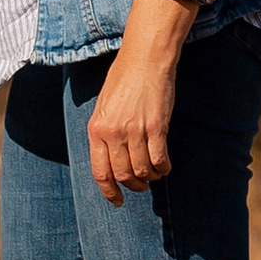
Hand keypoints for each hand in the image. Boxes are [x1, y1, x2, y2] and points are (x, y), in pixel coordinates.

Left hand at [86, 0, 198, 203]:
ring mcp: (135, 131)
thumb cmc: (123, 80)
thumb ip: (105, 132)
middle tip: (141, 185)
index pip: (100, 171)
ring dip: (150, 177)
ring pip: (142, 170)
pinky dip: (163, 168)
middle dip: (133, 185)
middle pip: (123, 174)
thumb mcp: (104, 106)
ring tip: (153, 172)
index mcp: (96, 128)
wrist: (144, 59)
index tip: (117, 201)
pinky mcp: (157, 127)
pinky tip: (164, 165)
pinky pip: (159, 160)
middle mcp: (113, 132)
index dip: (109, 191)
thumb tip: (111, 159)